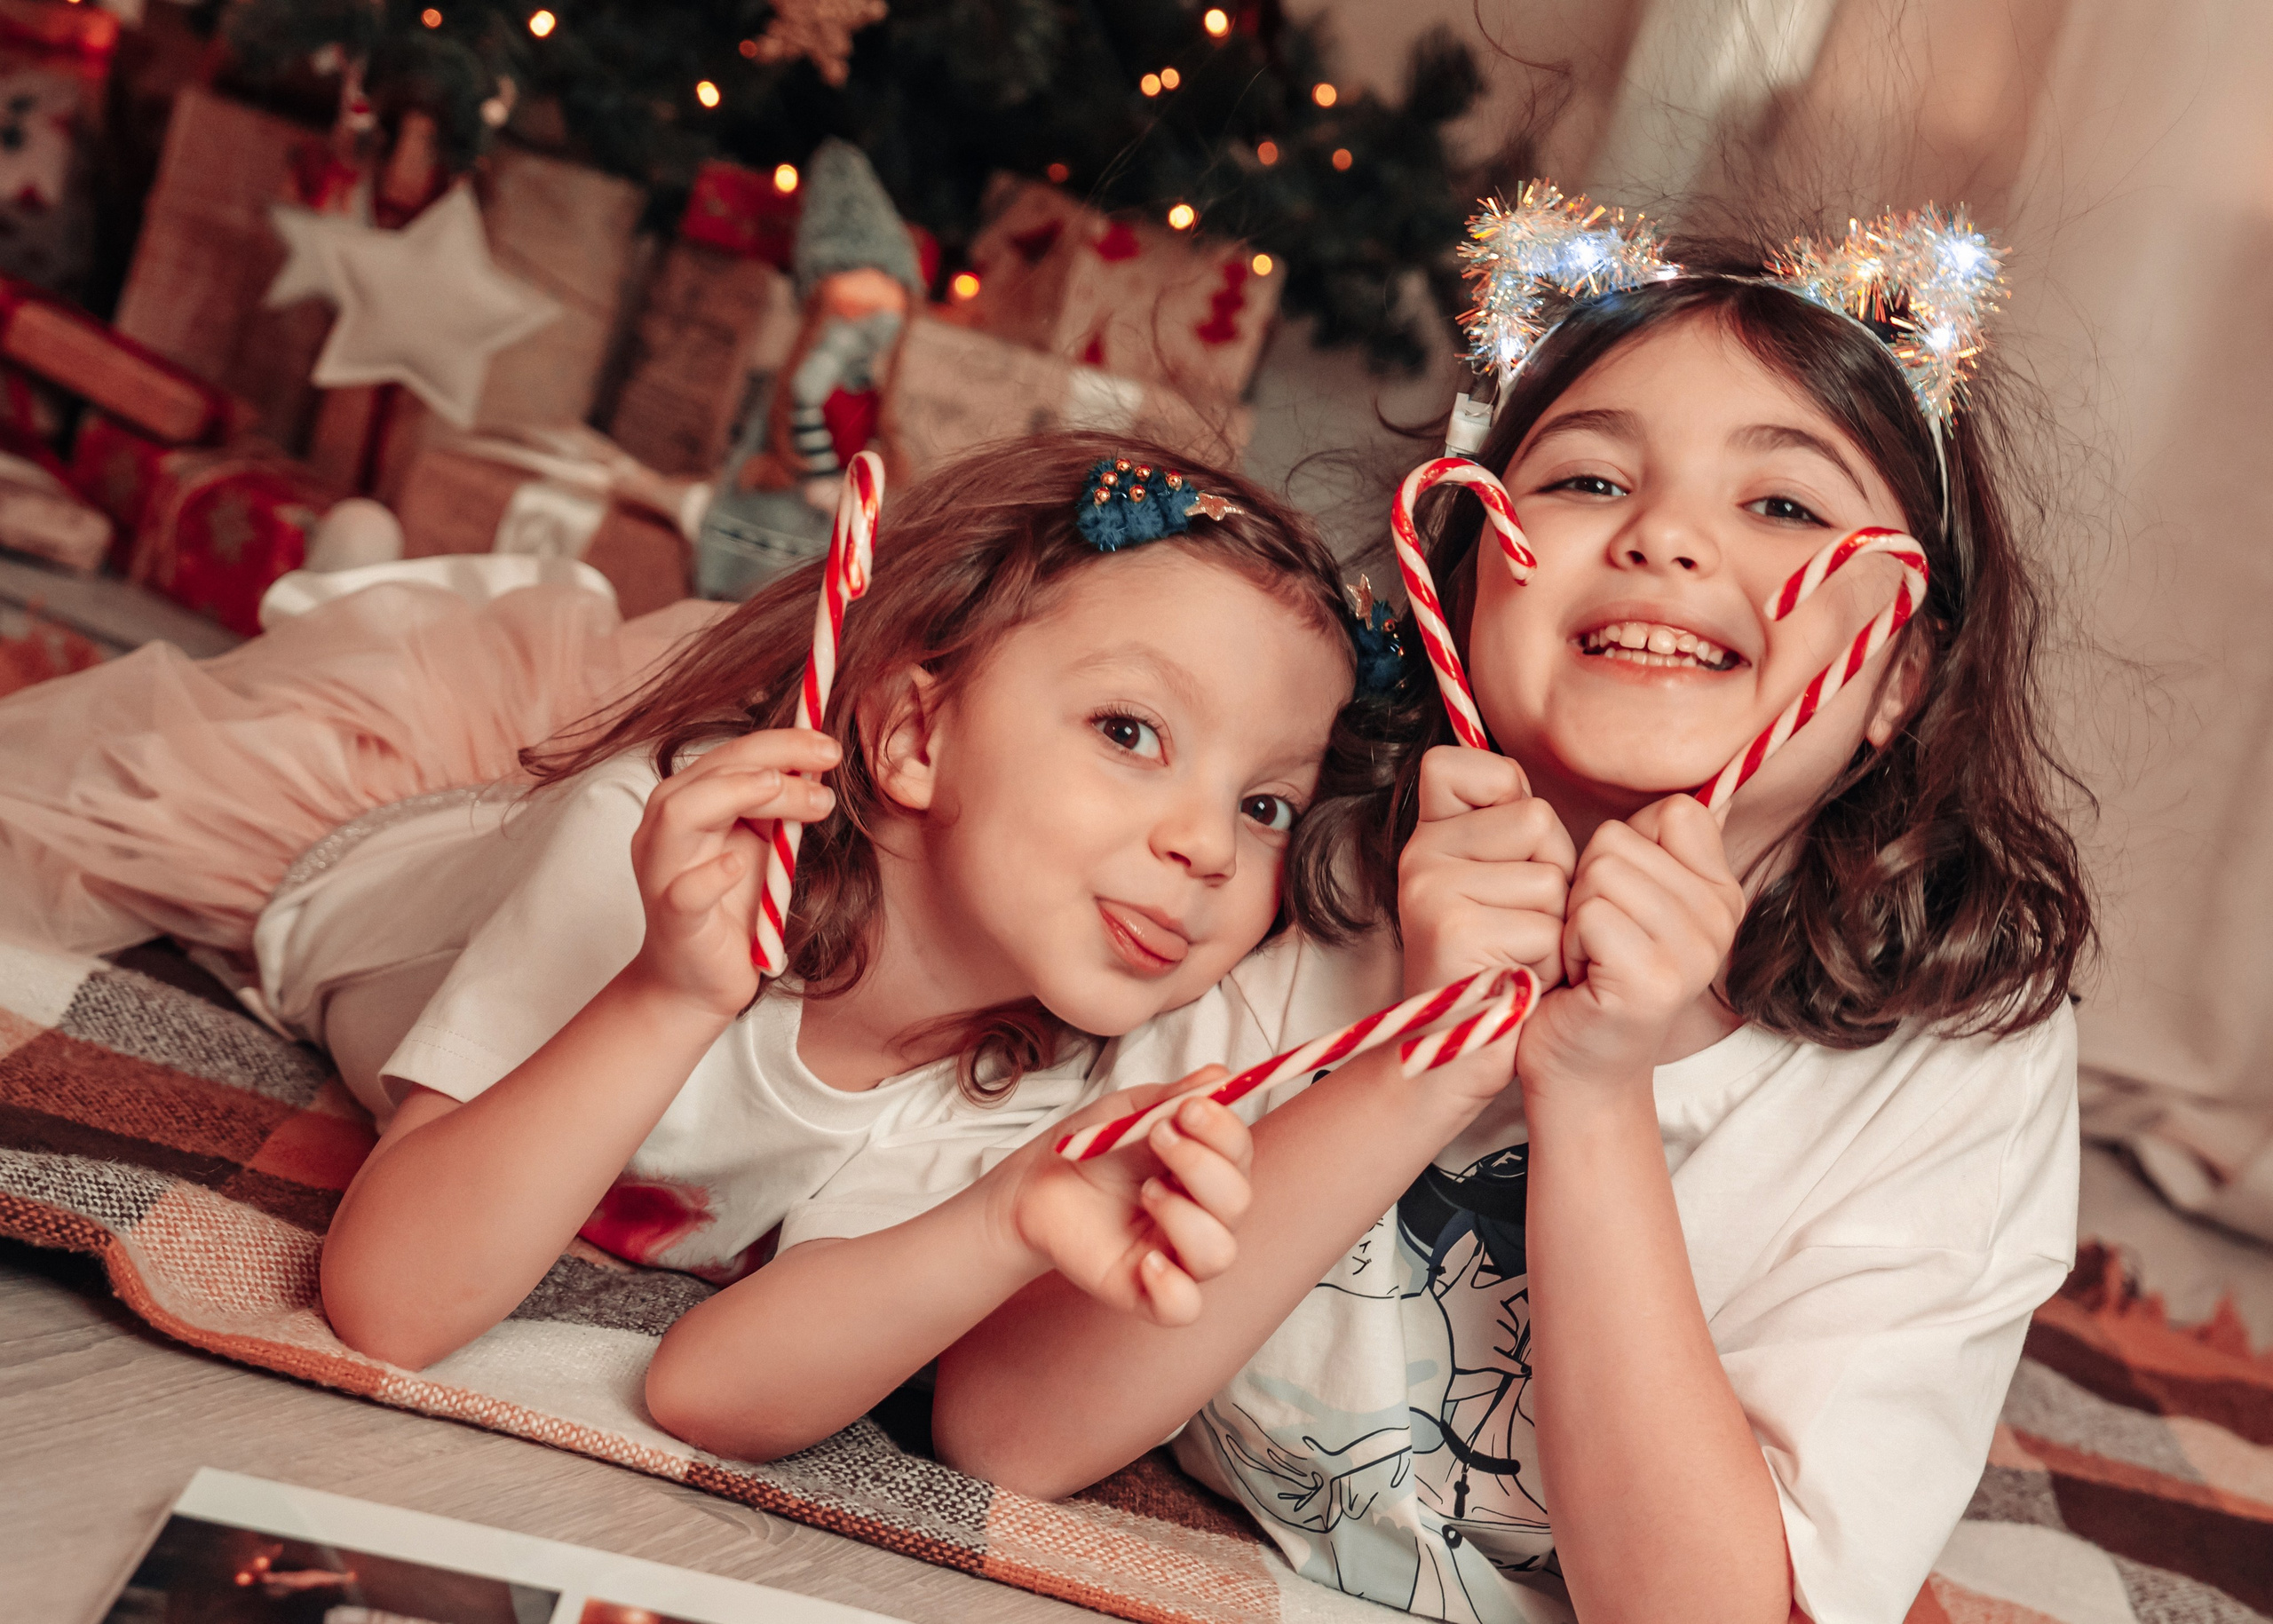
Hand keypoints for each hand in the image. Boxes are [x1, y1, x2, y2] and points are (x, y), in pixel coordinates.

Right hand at [625, 729, 840, 1018]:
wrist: (698, 981)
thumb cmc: (730, 908)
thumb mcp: (760, 846)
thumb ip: (775, 807)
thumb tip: (818, 762)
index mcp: (685, 804)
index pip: (729, 756)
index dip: (780, 743)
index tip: (829, 746)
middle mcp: (663, 830)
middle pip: (709, 773)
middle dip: (772, 759)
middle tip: (826, 764)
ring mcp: (663, 874)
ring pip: (682, 814)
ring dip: (737, 794)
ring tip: (785, 790)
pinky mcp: (675, 920)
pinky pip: (684, 892)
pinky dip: (710, 875)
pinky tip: (737, 865)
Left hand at [991, 1069, 1253, 1327]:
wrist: (1033, 1186)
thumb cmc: (1088, 1149)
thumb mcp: (1127, 1112)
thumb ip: (1173, 1098)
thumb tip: (1219, 1077)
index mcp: (1205, 1166)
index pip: (1240, 1154)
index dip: (1224, 1131)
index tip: (1187, 1109)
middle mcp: (1202, 1213)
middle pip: (1238, 1202)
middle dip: (1202, 1165)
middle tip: (1157, 1137)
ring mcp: (1176, 1255)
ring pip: (1219, 1253)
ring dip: (1185, 1216)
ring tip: (1145, 1192)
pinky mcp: (1146, 1292)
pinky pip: (1184, 1307)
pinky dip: (1173, 1286)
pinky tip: (1145, 1261)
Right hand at [1399, 745, 1576, 996]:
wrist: (1453, 1057)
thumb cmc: (1494, 968)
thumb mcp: (1498, 888)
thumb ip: (1511, 833)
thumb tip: (1541, 792)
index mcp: (1428, 836)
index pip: (1467, 764)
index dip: (1507, 795)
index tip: (1507, 852)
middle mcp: (1420, 854)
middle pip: (1538, 821)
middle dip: (1554, 878)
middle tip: (1517, 926)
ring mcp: (1431, 889)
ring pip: (1551, 878)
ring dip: (1554, 928)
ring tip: (1516, 957)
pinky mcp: (1453, 929)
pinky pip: (1546, 927)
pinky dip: (1547, 963)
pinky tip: (1515, 981)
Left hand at [1519, 795, 1743, 1095]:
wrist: (1580, 1069)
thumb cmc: (1591, 974)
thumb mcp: (1632, 901)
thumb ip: (1650, 849)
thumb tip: (1668, 796)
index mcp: (1722, 893)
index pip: (1673, 811)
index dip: (1622, 848)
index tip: (1620, 902)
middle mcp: (1721, 920)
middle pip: (1619, 841)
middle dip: (1586, 886)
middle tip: (1597, 940)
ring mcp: (1694, 952)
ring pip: (1600, 873)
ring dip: (1574, 915)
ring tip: (1590, 957)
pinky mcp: (1654, 980)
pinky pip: (1588, 915)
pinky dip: (1568, 944)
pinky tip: (1581, 977)